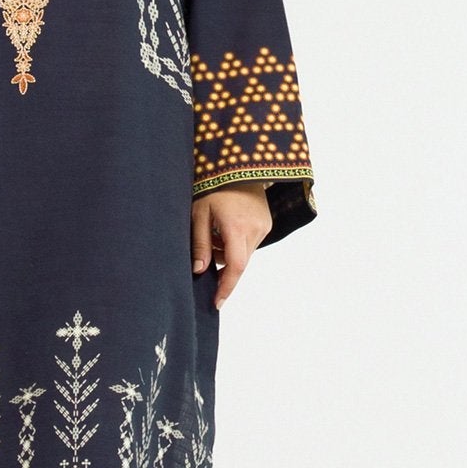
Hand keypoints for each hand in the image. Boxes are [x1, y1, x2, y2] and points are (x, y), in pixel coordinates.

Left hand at [191, 183, 272, 309]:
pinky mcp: (267, 223)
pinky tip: (227, 226)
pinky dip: (237, 243)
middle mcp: (255, 230)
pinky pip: (250, 243)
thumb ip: (200, 243)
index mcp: (237, 227)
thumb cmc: (213, 186)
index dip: (226, 287)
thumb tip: (199, 270)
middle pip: (240, 263)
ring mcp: (264, 226)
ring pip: (245, 254)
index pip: (235, 267)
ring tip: (215, 231)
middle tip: (206, 251)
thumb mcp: (199, 214)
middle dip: (222, 265)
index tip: (217, 303)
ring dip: (229, 253)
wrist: (238, 164)